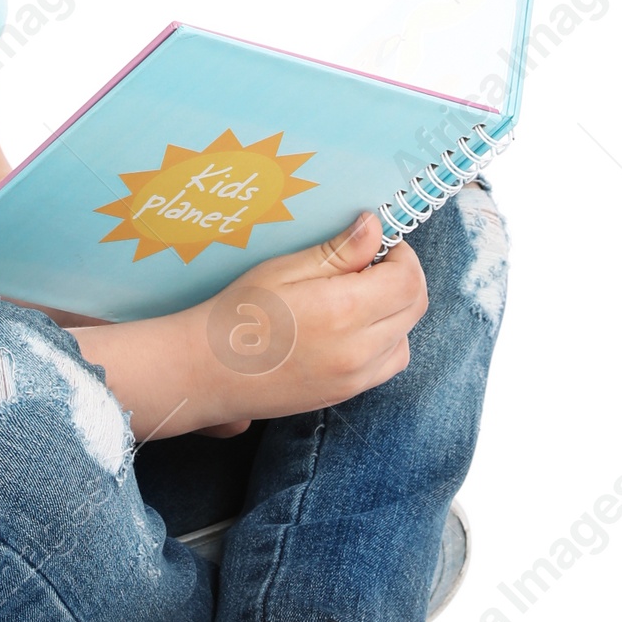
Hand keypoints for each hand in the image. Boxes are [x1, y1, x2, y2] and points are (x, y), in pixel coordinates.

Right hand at [181, 210, 427, 428]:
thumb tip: (375, 227)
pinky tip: (352, 329)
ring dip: (396, 312)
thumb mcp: (283, 269)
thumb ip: (337, 251)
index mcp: (343, 311)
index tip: (381, 245)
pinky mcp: (345, 394)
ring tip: (359, 297)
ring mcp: (354, 378)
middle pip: (414, 309)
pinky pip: (388, 364)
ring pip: (406, 339)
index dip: (402, 256)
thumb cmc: (237, 314)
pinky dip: (385, 342)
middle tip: (370, 264)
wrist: (206, 371)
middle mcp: (357, 350)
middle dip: (403, 279)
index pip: (408, 280)